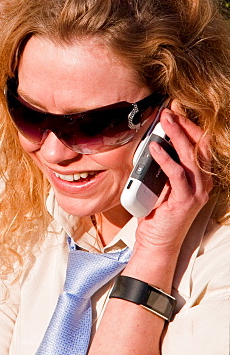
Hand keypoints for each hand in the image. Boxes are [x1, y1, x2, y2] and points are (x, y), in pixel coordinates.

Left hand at [133, 105, 211, 262]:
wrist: (157, 242)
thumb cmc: (157, 213)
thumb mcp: (161, 184)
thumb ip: (162, 166)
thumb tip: (153, 142)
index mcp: (199, 178)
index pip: (201, 146)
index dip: (190, 127)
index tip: (175, 113)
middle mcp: (202, 183)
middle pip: (200, 147)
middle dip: (185, 126)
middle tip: (169, 112)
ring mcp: (196, 192)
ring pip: (191, 157)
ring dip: (177, 136)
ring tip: (164, 122)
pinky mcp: (185, 201)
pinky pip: (177, 174)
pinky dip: (165, 158)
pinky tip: (155, 148)